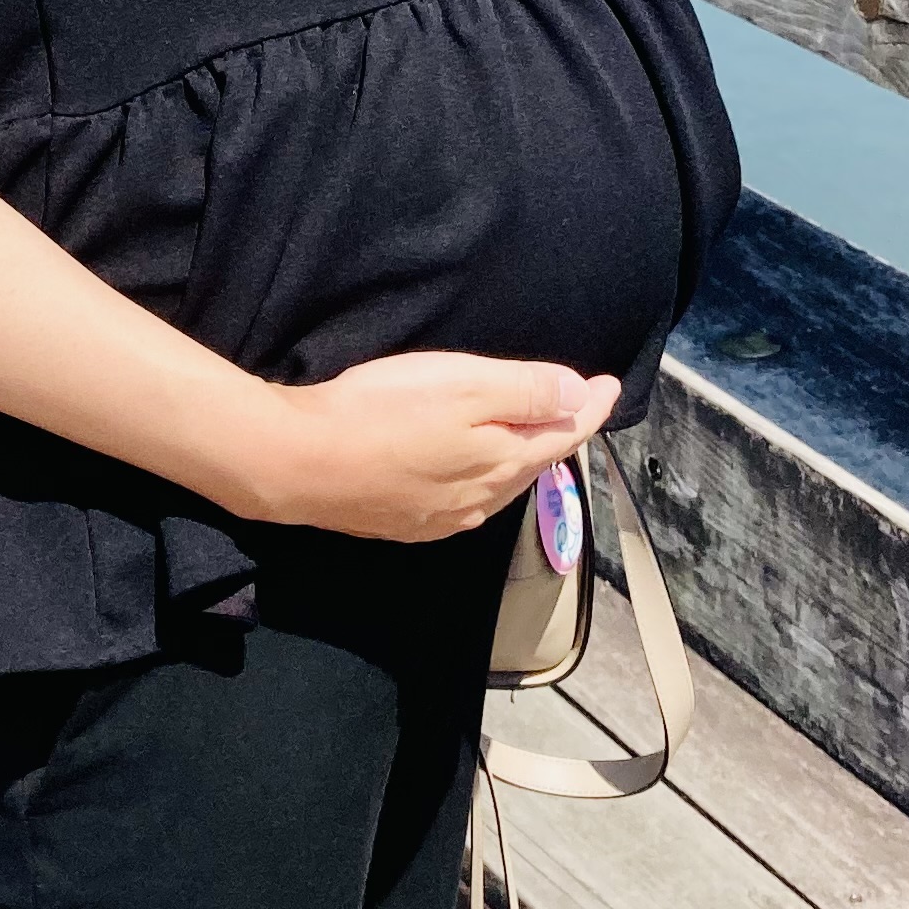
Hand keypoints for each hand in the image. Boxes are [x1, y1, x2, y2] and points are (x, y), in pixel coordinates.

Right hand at [242, 354, 620, 541]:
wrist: (297, 465)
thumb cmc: (380, 414)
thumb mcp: (461, 386)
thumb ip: (525, 392)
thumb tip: (581, 397)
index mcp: (502, 463)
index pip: (564, 434)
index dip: (591, 406)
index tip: (611, 384)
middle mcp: (481, 501)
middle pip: (534, 463)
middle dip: (559, 433)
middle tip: (578, 403)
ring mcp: (441, 518)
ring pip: (499, 484)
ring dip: (521, 457)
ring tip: (532, 433)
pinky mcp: (405, 524)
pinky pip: (465, 499)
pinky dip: (482, 476)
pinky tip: (470, 466)